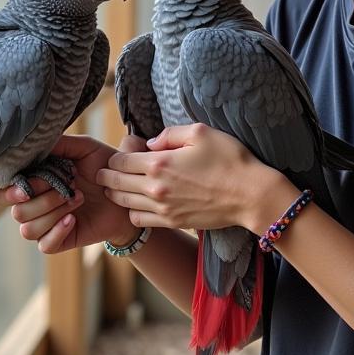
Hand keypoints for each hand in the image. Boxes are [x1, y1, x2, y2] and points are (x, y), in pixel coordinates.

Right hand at [0, 133, 145, 253]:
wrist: (127, 193)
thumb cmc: (103, 168)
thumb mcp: (85, 149)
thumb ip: (61, 144)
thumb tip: (36, 142)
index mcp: (34, 183)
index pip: (3, 193)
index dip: (12, 190)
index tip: (32, 183)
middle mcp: (35, 205)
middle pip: (16, 211)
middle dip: (40, 200)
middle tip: (66, 187)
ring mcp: (46, 224)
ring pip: (28, 229)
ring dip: (53, 213)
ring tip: (78, 198)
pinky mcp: (60, 241)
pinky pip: (45, 245)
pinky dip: (57, 231)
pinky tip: (73, 218)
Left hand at [97, 123, 289, 232]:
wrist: (250, 195)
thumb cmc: (229, 159)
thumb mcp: (200, 132)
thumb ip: (169, 134)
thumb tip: (150, 144)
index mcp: (159, 163)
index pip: (120, 161)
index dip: (114, 157)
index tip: (117, 154)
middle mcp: (155, 188)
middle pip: (116, 183)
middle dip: (107, 176)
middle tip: (103, 172)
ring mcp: (163, 209)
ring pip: (124, 203)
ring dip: (116, 194)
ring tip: (116, 187)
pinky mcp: (172, 222)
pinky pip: (140, 220)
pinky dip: (132, 211)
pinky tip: (138, 203)